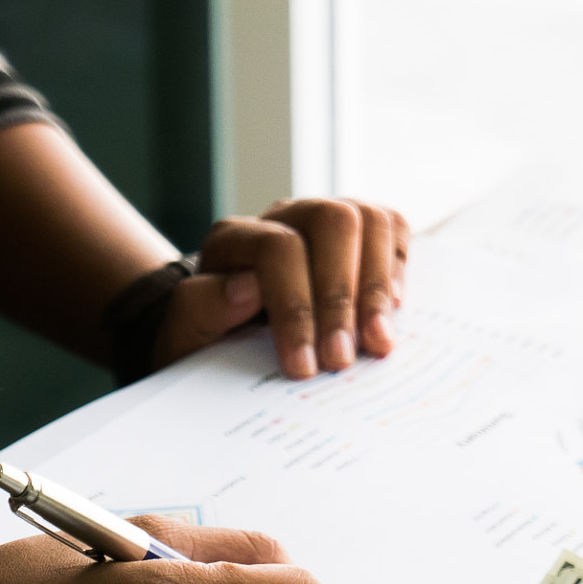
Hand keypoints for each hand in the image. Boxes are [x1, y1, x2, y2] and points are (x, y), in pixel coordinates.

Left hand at [154, 198, 410, 379]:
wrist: (225, 335)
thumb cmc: (208, 338)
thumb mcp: (185, 335)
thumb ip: (200, 308)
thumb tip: (246, 288)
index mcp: (234, 238)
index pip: (279, 248)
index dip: (296, 307)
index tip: (303, 367)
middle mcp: (283, 216)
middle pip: (333, 221)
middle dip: (342, 295)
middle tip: (342, 359)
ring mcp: (324, 220)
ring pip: (368, 217)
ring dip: (377, 285)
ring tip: (377, 343)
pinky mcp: (358, 233)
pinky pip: (392, 227)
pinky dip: (397, 268)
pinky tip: (391, 313)